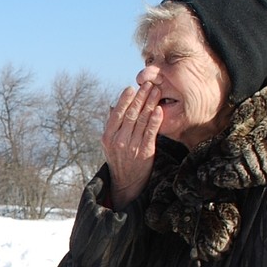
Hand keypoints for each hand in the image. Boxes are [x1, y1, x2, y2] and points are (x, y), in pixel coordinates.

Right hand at [103, 82, 162, 208]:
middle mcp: (118, 140)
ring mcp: (131, 146)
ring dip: (150, 104)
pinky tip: (159, 109)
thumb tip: (113, 106)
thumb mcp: (109, 143)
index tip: (132, 87)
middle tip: (148, 84)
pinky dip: (155, 120)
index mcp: (108, 137)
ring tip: (157, 91)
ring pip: (141, 120)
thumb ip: (112, 125)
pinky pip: (151, 132)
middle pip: (130, 114)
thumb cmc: (119, 158)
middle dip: (140, 97)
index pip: (117, 114)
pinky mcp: (145, 152)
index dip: (125, 100)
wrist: (126, 182)